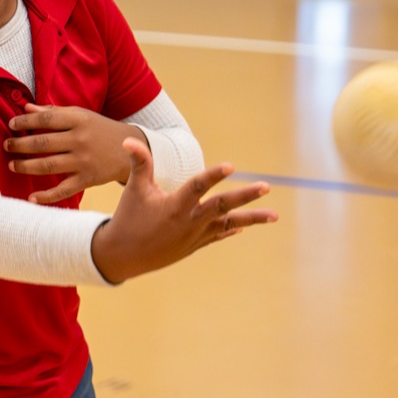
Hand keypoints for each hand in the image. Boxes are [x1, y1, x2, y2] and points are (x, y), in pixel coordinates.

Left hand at [4, 103, 144, 203]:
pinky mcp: (88, 179)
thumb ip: (54, 112)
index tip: (11, 124)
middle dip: (20, 145)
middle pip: (43, 143)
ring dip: (26, 166)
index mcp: (78, 119)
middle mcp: (80, 140)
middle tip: (6, 146)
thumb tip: (25, 108)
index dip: (25, 122)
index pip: (46, 119)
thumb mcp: (80, 115)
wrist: (131, 148)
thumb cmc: (99, 129)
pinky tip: (31, 198)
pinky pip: (63, 190)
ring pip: (48, 166)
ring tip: (12, 165)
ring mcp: (84, 161)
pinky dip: (46, 196)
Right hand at [91, 140, 277, 282]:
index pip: (198, 187)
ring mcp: (194, 237)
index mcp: (175, 207)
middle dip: (245, 197)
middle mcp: (189, 223)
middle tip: (266, 187)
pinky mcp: (193, 246)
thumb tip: (128, 141)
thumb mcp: (134, 190)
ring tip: (274, 216)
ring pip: (228, 225)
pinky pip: (217, 236)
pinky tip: (245, 226)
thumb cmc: (128, 219)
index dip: (213, 176)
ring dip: (252, 219)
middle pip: (222, 207)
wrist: (123, 256)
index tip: (230, 166)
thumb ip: (139, 164)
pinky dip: (231, 229)